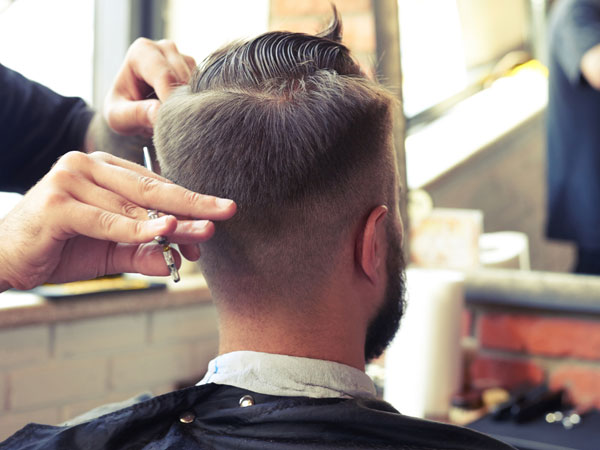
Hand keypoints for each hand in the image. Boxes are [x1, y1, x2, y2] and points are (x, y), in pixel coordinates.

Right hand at [0, 151, 235, 291]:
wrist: (4, 260)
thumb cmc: (60, 250)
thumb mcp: (112, 251)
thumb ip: (146, 251)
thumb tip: (185, 257)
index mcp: (104, 171)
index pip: (156, 186)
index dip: (189, 204)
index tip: (221, 214)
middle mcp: (88, 166)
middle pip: (152, 188)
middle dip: (194, 203)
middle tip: (228, 210)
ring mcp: (70, 179)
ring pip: (132, 205)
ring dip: (172, 221)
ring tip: (205, 230)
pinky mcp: (56, 202)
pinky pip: (106, 219)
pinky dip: (135, 229)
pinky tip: (165, 229)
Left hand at [104, 38, 195, 135]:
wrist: (132, 107)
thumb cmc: (122, 110)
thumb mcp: (118, 116)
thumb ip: (136, 114)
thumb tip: (160, 113)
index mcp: (142, 51)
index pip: (164, 75)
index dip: (170, 101)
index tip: (172, 124)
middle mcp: (165, 48)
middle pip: (183, 79)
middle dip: (180, 104)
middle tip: (175, 127)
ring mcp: (184, 58)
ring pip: (196, 84)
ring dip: (189, 105)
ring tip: (175, 121)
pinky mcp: (197, 71)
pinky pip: (204, 89)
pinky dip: (196, 104)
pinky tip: (184, 114)